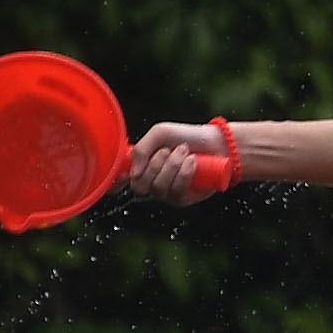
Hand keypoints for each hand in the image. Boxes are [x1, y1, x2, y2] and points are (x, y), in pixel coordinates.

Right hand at [122, 119, 237, 205]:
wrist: (215, 143)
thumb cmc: (186, 137)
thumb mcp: (160, 133)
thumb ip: (141, 149)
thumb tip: (133, 173)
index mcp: (141, 168)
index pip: (119, 184)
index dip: (117, 183)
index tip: (128, 172)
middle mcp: (151, 183)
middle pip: (140, 185)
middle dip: (156, 164)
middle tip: (170, 149)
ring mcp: (167, 193)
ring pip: (158, 187)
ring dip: (172, 165)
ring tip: (184, 152)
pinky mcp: (183, 199)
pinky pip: (176, 191)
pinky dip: (184, 173)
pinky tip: (192, 161)